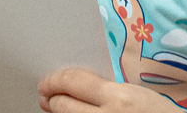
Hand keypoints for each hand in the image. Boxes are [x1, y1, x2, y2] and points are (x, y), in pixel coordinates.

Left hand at [39, 68, 165, 112]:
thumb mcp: (138, 94)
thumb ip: (107, 87)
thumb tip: (74, 84)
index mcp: (119, 98)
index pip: (72, 82)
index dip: (54, 79)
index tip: (47, 80)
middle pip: (62, 105)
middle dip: (52, 97)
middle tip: (48, 94)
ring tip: (57, 107)